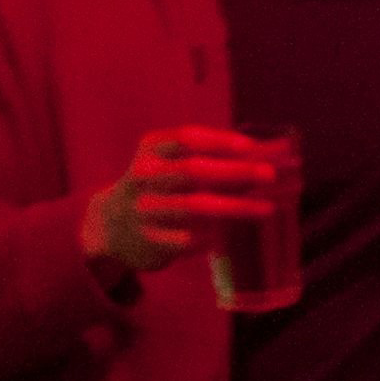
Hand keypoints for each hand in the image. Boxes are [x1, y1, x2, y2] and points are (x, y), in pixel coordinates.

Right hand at [81, 126, 280, 282]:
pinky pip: (190, 238)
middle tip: (269, 175)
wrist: (110, 226)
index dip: (220, 141)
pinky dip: (217, 234)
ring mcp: (144, 210)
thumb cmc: (158, 187)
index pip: (187, 139)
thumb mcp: (171, 164)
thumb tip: (269, 152)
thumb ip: (214, 157)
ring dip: (235, 207)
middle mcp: (143, 177)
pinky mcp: (150, 241)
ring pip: (194, 207)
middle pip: (193, 171)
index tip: (251, 147)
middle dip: (235, 172)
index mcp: (150, 150)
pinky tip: (236, 232)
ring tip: (267, 208)